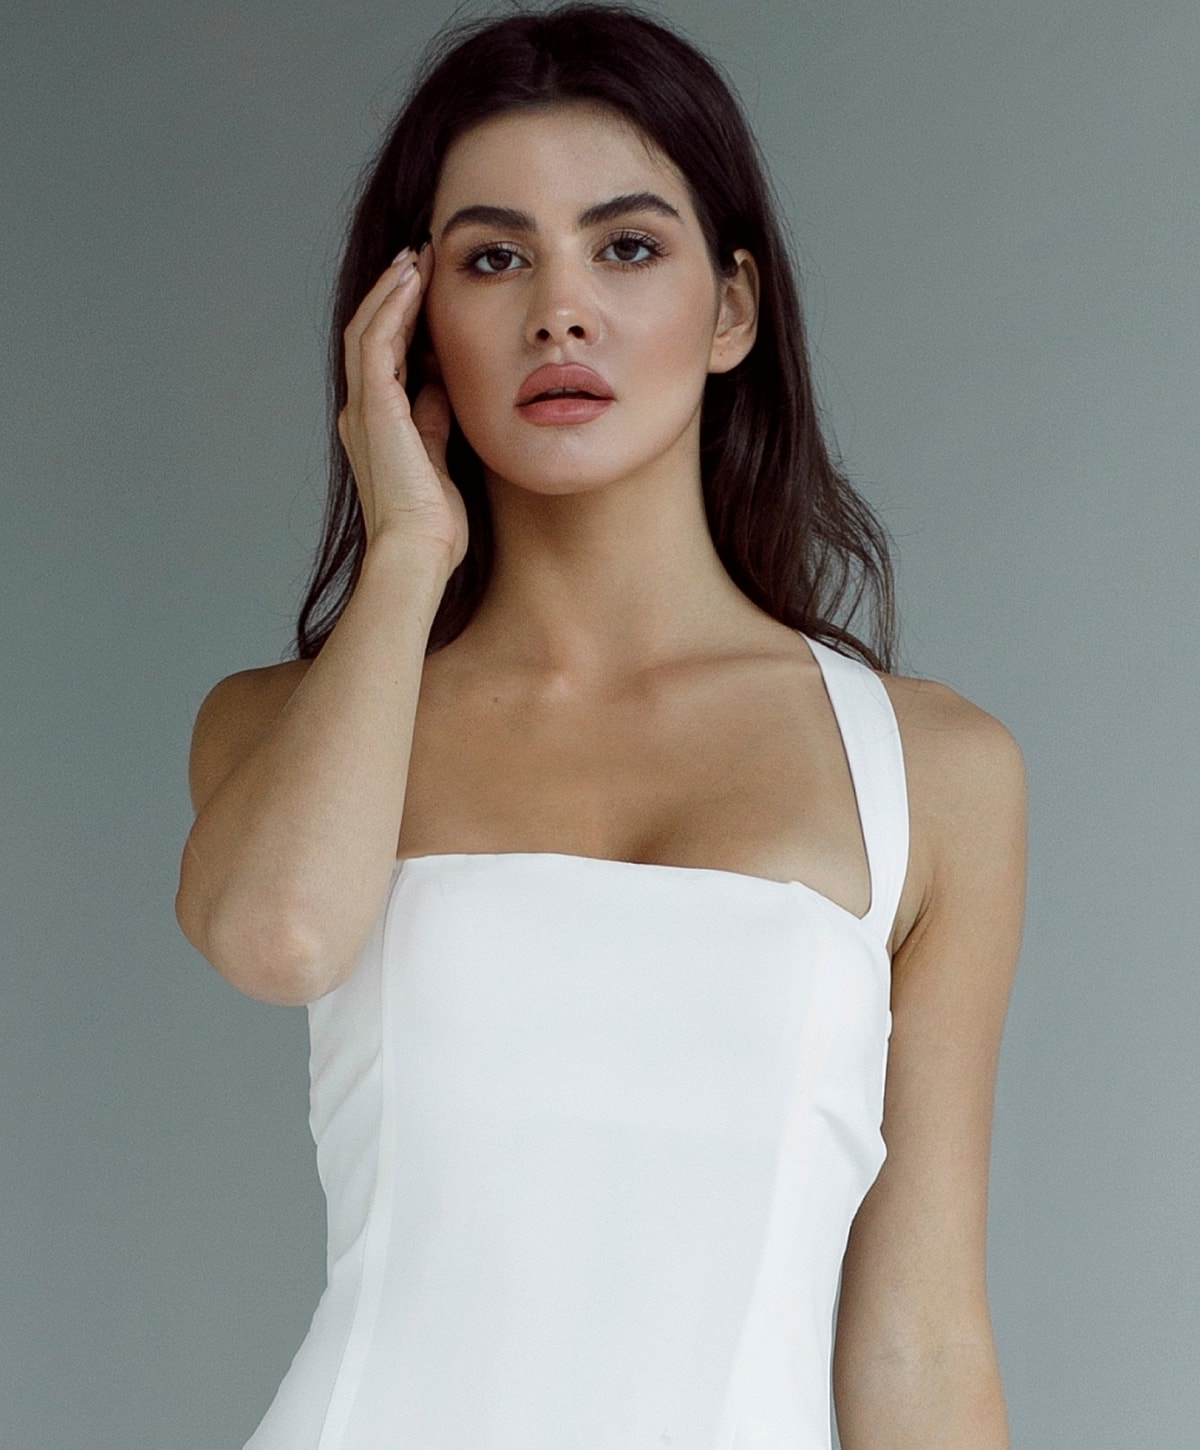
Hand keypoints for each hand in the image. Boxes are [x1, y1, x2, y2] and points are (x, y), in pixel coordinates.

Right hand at [337, 245, 468, 571]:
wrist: (417, 552)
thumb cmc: (433, 525)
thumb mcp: (440, 458)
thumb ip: (435, 419)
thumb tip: (441, 383)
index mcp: (375, 427)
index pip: (384, 358)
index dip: (402, 320)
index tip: (426, 290)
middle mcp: (361, 413)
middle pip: (369, 335)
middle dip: (393, 294)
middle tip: (418, 258)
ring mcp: (363, 410)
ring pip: (367, 329)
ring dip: (391, 290)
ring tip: (415, 257)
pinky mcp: (373, 408)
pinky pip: (375, 342)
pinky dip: (392, 307)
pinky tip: (411, 281)